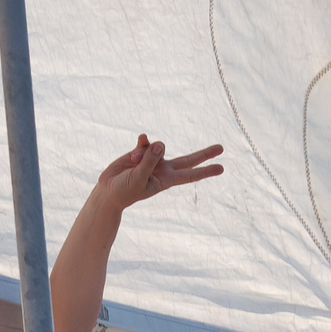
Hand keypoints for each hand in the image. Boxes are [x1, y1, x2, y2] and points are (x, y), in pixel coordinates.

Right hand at [92, 134, 223, 212]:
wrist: (108, 190)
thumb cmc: (124, 191)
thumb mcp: (138, 179)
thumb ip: (149, 161)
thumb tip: (161, 144)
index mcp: (166, 180)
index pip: (190, 175)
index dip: (206, 171)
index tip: (222, 168)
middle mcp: (163, 168)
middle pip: (188, 159)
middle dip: (204, 154)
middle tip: (221, 148)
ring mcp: (153, 159)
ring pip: (158, 147)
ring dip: (146, 152)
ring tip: (134, 160)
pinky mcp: (141, 151)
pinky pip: (146, 141)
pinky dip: (142, 142)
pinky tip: (139, 140)